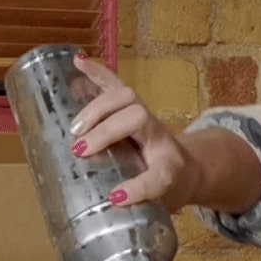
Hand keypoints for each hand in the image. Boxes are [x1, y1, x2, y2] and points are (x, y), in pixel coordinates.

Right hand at [68, 55, 198, 210]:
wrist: (185, 165)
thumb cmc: (169, 183)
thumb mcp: (161, 199)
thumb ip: (143, 197)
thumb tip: (115, 198)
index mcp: (169, 163)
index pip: (160, 172)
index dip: (140, 185)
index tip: (115, 195)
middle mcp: (157, 133)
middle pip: (137, 116)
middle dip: (106, 130)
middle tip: (80, 150)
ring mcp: (142, 115)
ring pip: (125, 97)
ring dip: (96, 108)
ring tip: (75, 127)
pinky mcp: (128, 106)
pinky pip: (113, 85)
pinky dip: (96, 73)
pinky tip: (78, 61)